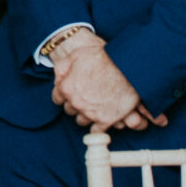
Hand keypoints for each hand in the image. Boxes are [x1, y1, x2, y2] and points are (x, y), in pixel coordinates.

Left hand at [50, 40, 164, 130]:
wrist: (128, 67)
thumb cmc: (104, 58)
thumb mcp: (76, 55)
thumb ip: (62, 68)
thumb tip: (57, 80)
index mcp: (67, 88)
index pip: (57, 99)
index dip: (65, 95)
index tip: (72, 92)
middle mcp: (76, 102)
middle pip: (70, 110)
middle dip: (76, 104)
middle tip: (86, 96)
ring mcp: (90, 113)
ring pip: (81, 121)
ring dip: (86, 115)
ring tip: (95, 106)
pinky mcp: (106, 120)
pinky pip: (96, 131)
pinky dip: (98, 127)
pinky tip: (101, 119)